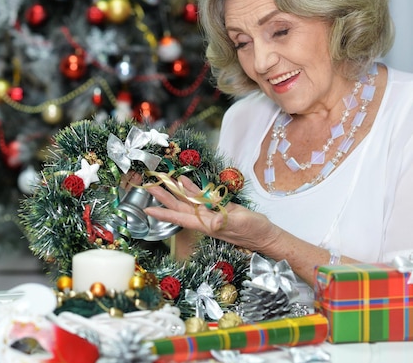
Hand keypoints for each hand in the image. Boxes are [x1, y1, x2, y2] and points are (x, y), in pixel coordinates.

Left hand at [143, 175, 281, 253]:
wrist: (267, 235)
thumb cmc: (254, 231)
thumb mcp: (240, 225)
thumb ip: (225, 223)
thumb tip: (212, 223)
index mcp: (206, 224)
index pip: (179, 217)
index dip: (163, 213)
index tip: (147, 209)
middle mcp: (204, 219)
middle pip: (178, 206)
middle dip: (163, 197)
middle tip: (148, 186)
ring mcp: (210, 213)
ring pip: (187, 200)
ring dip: (174, 190)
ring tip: (161, 179)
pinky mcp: (218, 208)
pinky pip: (200, 197)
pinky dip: (191, 188)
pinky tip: (183, 180)